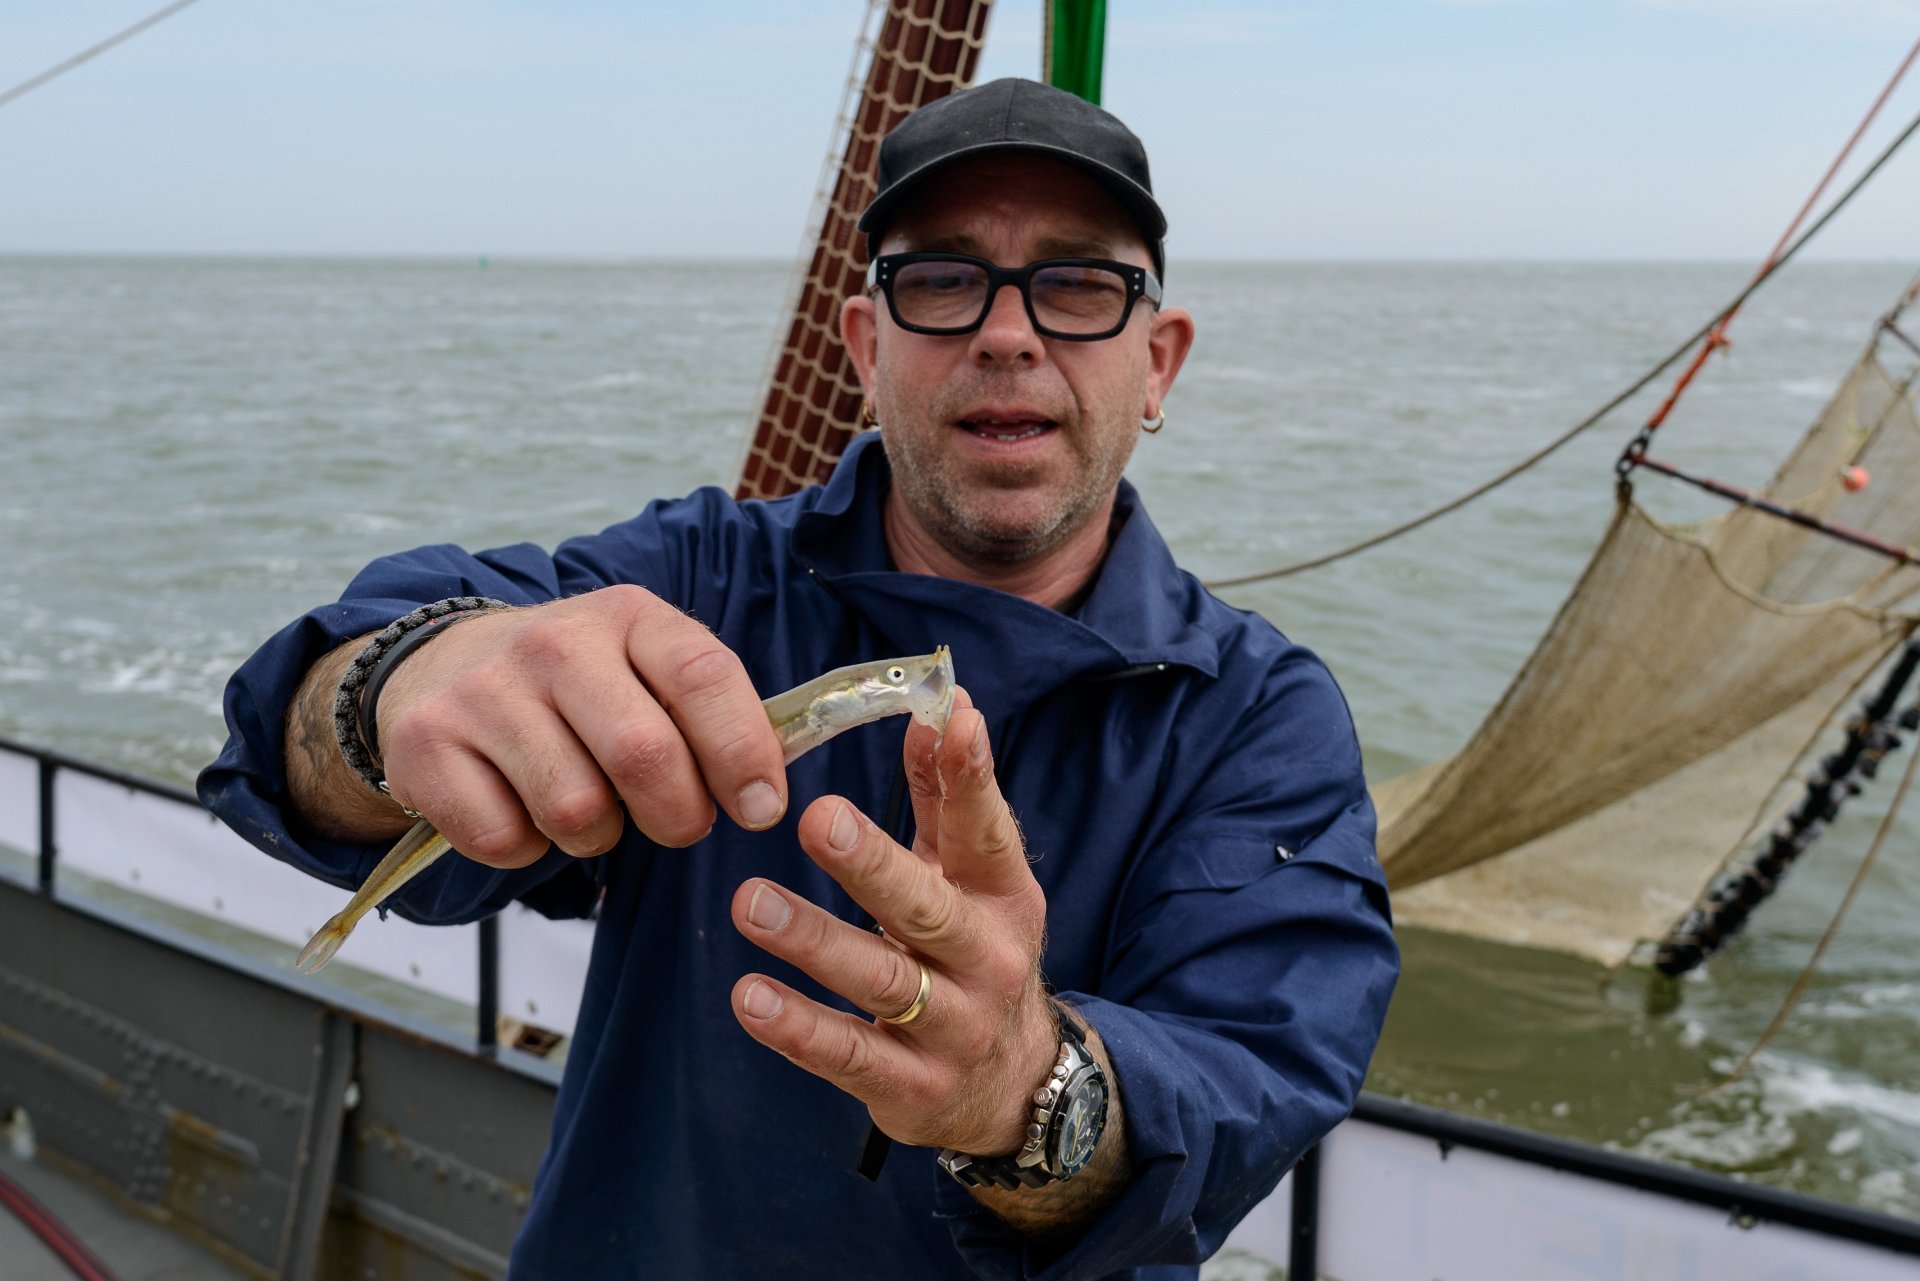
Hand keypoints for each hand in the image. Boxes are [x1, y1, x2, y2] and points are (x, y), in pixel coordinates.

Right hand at [370, 585, 788, 864]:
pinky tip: (519, 806)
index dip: (743, 752)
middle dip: (678, 816)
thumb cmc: (576, 685)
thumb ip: (708, 712)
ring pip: (577, 811)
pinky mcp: (427, 745)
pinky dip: (526, 847)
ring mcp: (485, 691)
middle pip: (645, 756)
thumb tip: (766, 791)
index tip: (761, 808)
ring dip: (596, 836)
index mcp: (628, 615)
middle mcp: (555, 642)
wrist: (442, 666)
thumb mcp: (646, 667)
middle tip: (676, 822)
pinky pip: (504, 838)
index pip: (703, 676)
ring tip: (587, 805)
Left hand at [728, 691, 1059, 1156]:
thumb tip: (934, 707)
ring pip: (883, 980)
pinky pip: (849, 1055)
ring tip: (750, 902)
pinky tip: (749, 995)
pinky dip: (798, 1029)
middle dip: (872, 863)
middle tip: (817, 818)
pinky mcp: (911, 1086)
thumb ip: (946, 799)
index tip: (948, 718)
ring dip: (814, 940)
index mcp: (1003, 897)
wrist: (1013, 1088)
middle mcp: (988, 960)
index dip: (971, 775)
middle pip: (926, 906)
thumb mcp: (972, 880)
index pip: (987, 830)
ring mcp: (954, 1028)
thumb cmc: (974, 952)